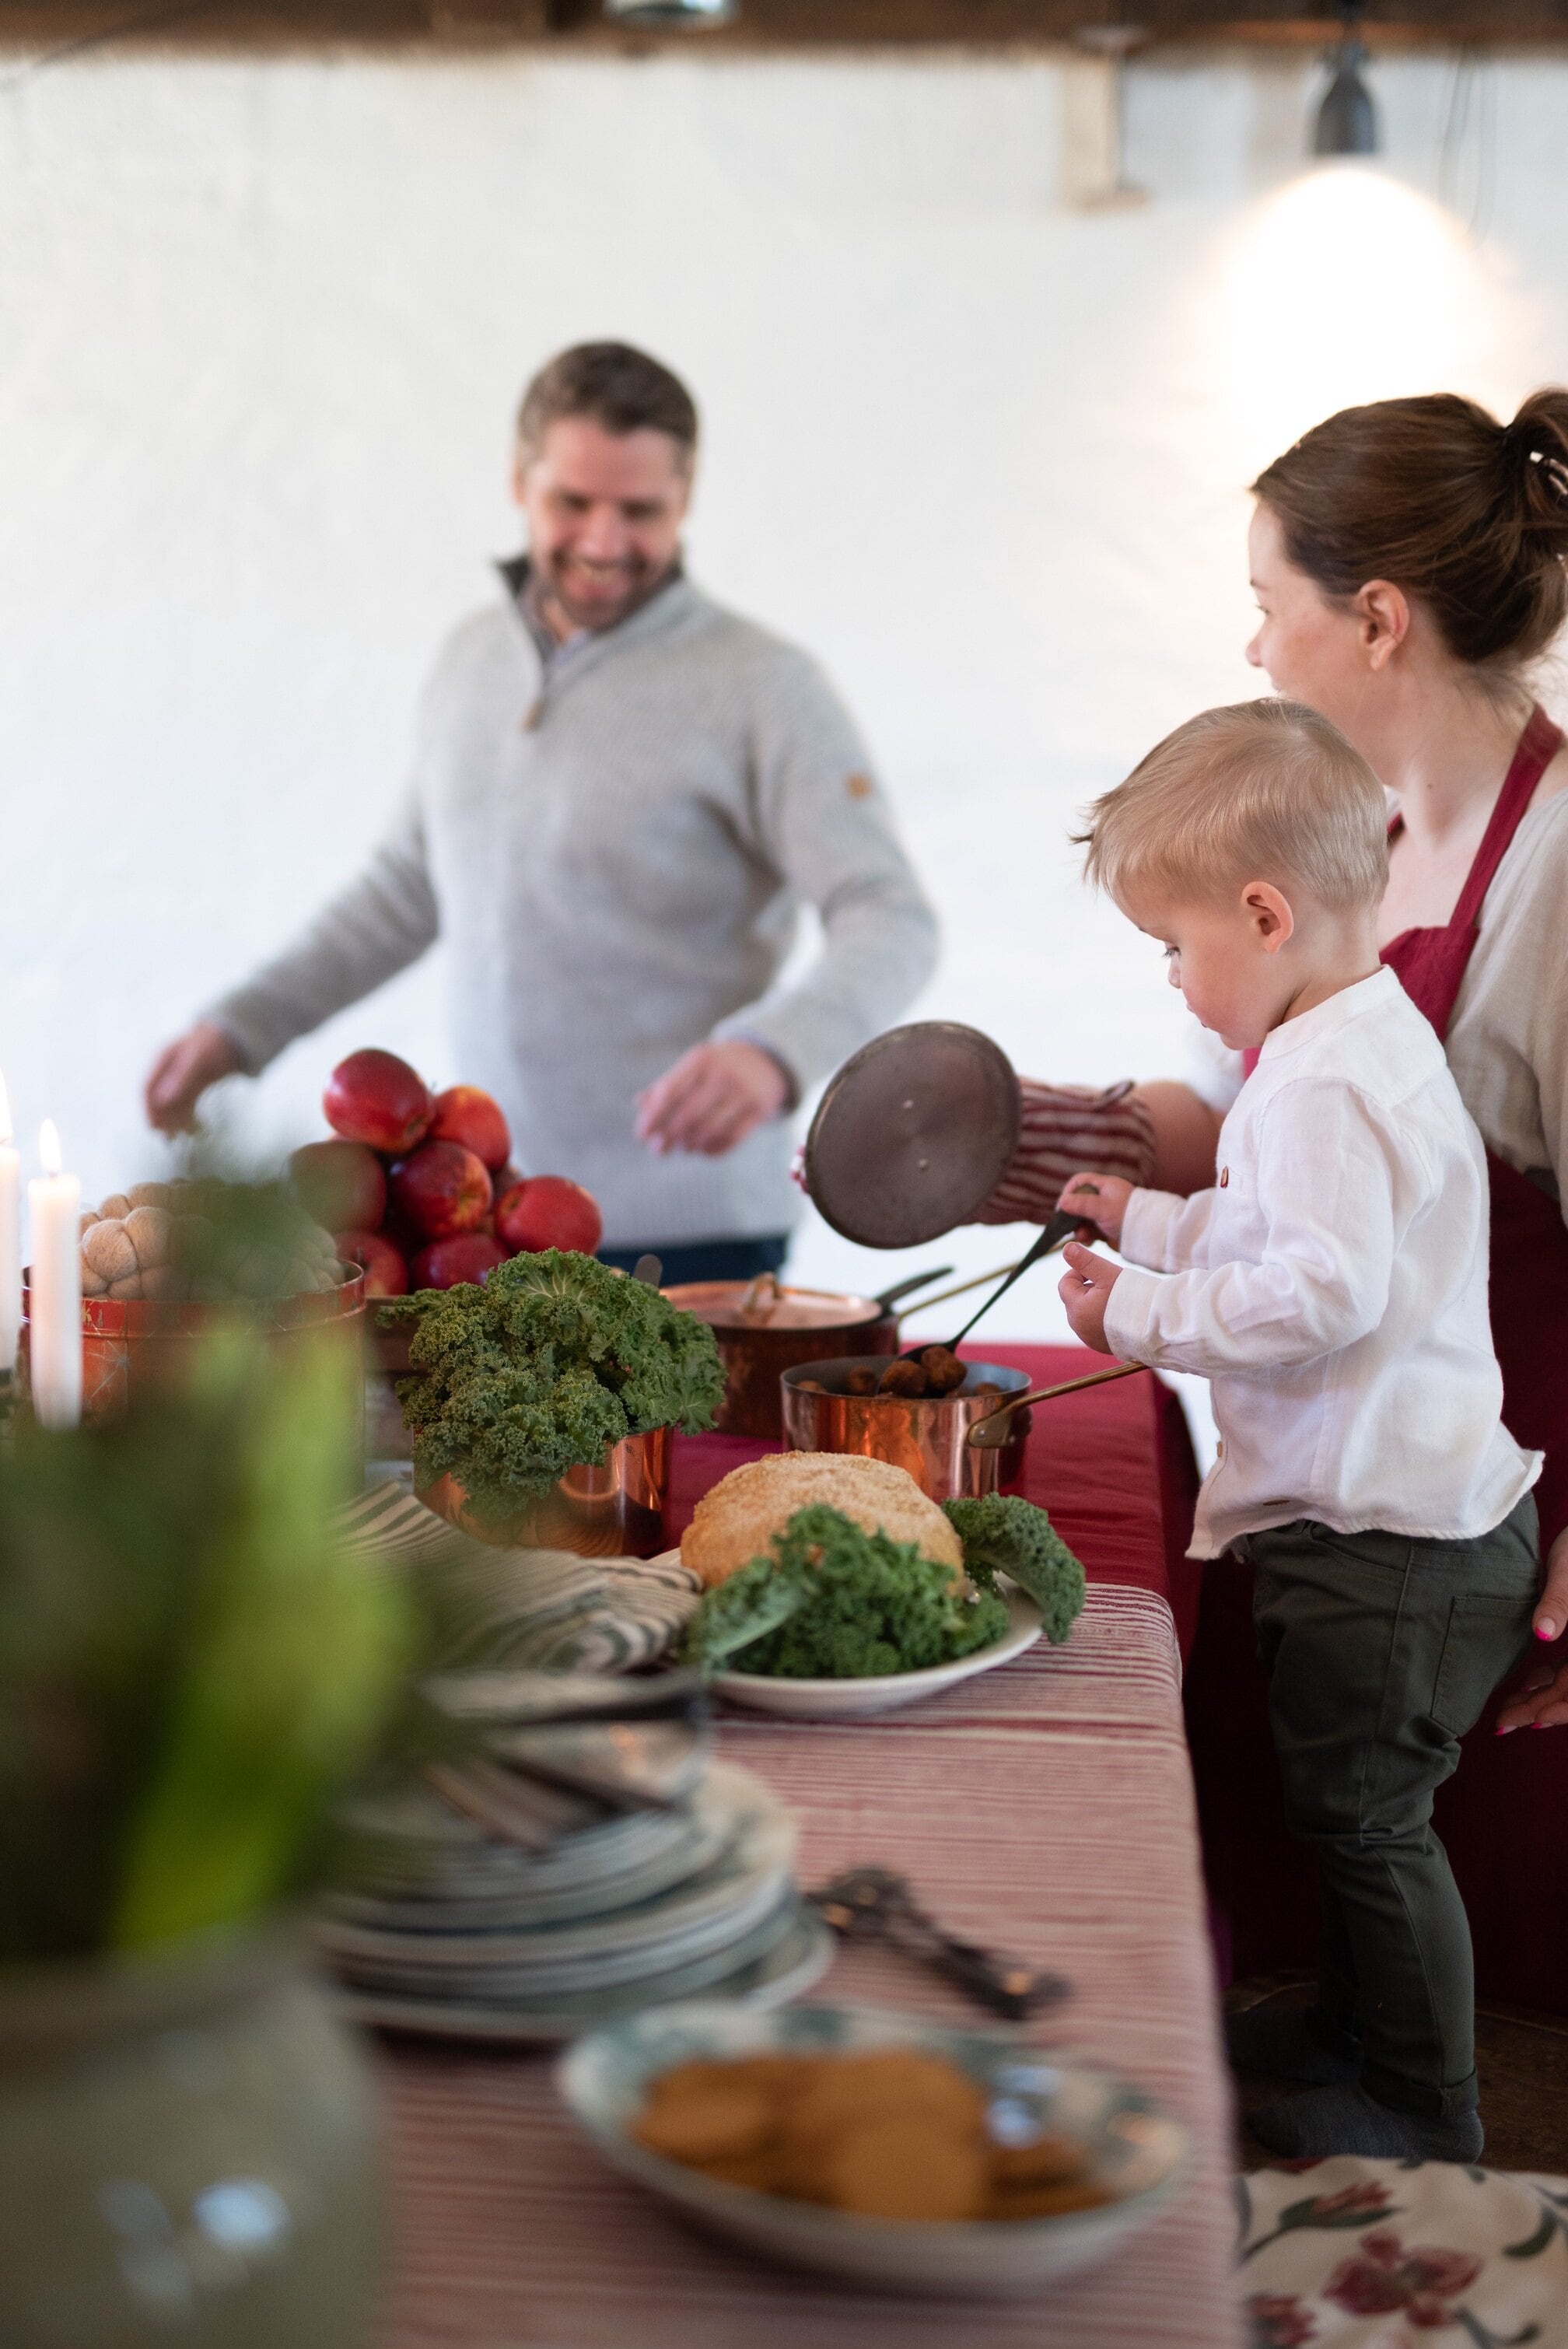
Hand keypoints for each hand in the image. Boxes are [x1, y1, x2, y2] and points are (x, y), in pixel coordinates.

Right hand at [143, 1021, 245, 1134]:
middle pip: (161, 1100)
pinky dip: (193, 1118)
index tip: (153, 1127)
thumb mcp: (196, 1060)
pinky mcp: (196, 1085)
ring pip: (176, 1105)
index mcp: (163, 1060)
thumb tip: (162, 1101)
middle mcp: (170, 1071)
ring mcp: (183, 1079)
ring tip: (186, 1138)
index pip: (148, 1089)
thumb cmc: (211, 1044)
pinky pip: (190, 1105)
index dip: (149, 1108)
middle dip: (164, 1120)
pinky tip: (200, 1130)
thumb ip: (180, 1079)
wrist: (232, 1036)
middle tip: (169, 1139)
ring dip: (178, 1122)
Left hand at [635, 1040, 789, 1158]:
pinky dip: (712, 1150)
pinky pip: (732, 1138)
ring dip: (690, 1144)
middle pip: (688, 1114)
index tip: (642, 1135)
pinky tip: (702, 1150)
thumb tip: (640, 1104)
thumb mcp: (694, 1066)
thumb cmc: (717, 1067)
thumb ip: (667, 1084)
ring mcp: (744, 1091)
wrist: (765, 1060)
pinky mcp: (760, 1109)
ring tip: (683, 1147)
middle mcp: (723, 1073)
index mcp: (701, 1059)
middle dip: (669, 1136)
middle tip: (659, 1149)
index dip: (653, 1116)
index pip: (670, 1091)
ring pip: (709, 1129)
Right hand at [1056, 1171, 1132, 1247]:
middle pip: (1079, 1203)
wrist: (1149, 1236)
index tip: (1063, 1206)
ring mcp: (1105, 1214)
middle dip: (1073, 1216)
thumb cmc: (1129, 1215)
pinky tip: (1090, 1241)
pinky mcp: (1107, 1228)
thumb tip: (1062, 1201)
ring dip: (1080, 1228)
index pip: (1080, 1182)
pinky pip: (1091, 1230)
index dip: (1069, 1192)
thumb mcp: (1103, 1207)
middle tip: (1069, 1226)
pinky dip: (1088, 1236)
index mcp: (1105, 1186)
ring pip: (1084, 1219)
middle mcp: (1104, 1198)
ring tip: (1083, 1236)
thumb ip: (1082, 1204)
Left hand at [1057, 1240, 1121, 1353]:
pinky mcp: (1101, 1345)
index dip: (1081, 1272)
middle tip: (1113, 1288)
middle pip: (1075, 1298)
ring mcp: (1089, 1338)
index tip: (1101, 1273)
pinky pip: (1095, 1326)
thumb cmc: (1132, 1298)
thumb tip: (1066, 1248)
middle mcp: (1078, 1326)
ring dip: (1096, 1303)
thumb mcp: (1108, 1274)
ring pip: (1085, 1312)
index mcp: (1076, 1309)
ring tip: (1119, 1302)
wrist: (1156, 1328)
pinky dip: (1103, 1318)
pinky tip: (1121, 1316)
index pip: (1066, 1282)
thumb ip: (1085, 1260)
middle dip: (1090, 1288)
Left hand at [1496, 1524, 1567, 1733]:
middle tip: (1503, 1722)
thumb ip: (1558, 1602)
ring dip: (1545, 1697)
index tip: (1523, 1722)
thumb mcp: (1567, 1570)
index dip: (1555, 1710)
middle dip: (1542, 1710)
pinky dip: (1553, 1679)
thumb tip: (1544, 1633)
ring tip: (1508, 1708)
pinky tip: (1529, 1682)